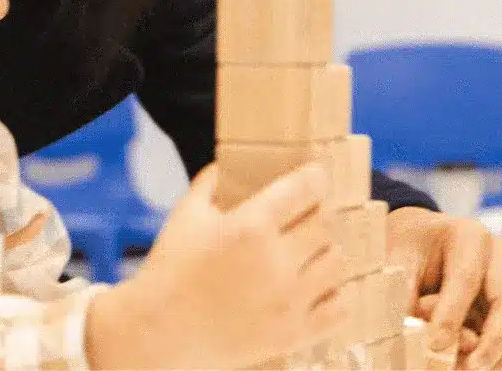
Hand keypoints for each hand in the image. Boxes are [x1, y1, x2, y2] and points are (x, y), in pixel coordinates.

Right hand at [86, 163, 349, 369]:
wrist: (162, 332)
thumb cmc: (170, 269)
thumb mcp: (185, 215)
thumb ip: (208, 185)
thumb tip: (223, 167)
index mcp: (250, 226)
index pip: (304, 189)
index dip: (315, 177)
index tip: (316, 175)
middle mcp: (276, 261)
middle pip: (325, 225)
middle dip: (317, 215)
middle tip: (305, 217)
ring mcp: (289, 300)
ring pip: (337, 263)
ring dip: (326, 252)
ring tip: (311, 253)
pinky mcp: (294, 333)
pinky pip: (340, 308)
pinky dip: (336, 294)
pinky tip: (319, 287)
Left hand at [386, 207, 501, 368]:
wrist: (417, 238)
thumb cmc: (405, 246)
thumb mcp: (395, 259)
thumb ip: (406, 293)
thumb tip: (418, 335)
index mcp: (468, 235)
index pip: (466, 278)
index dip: (451, 316)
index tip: (434, 345)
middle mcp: (498, 257)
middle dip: (492, 342)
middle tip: (470, 368)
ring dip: (500, 356)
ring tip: (467, 369)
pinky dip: (498, 357)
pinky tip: (470, 366)